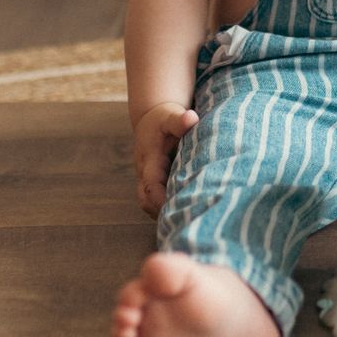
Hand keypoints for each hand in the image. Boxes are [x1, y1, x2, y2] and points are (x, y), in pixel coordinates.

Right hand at [133, 101, 198, 216]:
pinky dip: (166, 207)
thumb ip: (179, 120)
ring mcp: (147, 180)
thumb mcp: (169, 116)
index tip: (175, 208)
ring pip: (149, 203)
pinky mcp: (154, 183)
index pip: (150, 185)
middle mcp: (144, 173)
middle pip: (146, 200)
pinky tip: (186, 212)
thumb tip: (191, 119)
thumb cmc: (162, 119)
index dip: (160, 199)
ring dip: (163, 212)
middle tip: (185, 220)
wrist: (151, 120)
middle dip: (161, 212)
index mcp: (149, 160)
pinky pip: (155, 201)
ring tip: (187, 220)